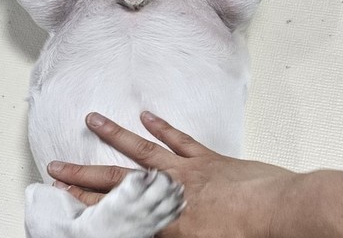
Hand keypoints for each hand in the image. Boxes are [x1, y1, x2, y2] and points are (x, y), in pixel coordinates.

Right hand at [47, 111, 294, 237]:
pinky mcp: (208, 159)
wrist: (284, 212)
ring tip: (93, 119)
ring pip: (143, 151)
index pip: (116, 213)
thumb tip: (148, 228)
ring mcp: (187, 171)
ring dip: (115, 136)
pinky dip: (162, 127)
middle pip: (118, 182)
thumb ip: (170, 234)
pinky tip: (145, 116)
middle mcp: (170, 193)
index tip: (64, 196)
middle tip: (58, 166)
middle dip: (84, 176)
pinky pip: (180, 140)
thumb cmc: (252, 237)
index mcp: (168, 222)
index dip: (87, 204)